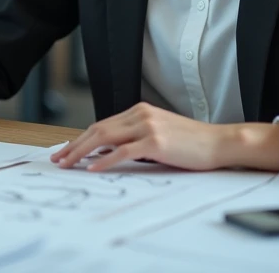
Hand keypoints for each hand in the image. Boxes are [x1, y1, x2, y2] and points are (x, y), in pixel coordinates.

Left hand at [50, 103, 278, 172]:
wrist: (220, 142)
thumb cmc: (192, 143)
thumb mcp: (160, 134)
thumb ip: (136, 138)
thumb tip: (110, 153)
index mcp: (140, 110)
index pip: (103, 124)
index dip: (81, 138)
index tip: (66, 150)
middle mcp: (141, 114)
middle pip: (98, 129)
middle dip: (74, 145)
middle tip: (58, 159)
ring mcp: (148, 126)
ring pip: (105, 138)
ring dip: (82, 152)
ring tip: (68, 164)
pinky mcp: (156, 142)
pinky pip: (123, 151)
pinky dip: (105, 160)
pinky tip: (93, 168)